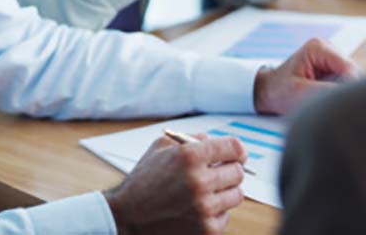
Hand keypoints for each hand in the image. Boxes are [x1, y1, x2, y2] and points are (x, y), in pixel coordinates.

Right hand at [104, 134, 246, 234]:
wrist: (128, 216)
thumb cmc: (144, 180)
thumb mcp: (161, 147)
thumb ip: (191, 139)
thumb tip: (216, 141)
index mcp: (189, 156)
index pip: (234, 147)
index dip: (237, 150)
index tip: (236, 154)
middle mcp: (199, 181)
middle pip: (238, 172)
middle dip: (229, 170)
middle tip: (218, 172)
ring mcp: (204, 208)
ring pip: (236, 195)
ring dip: (225, 191)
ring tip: (206, 191)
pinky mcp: (206, 229)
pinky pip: (226, 216)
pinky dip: (216, 212)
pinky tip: (198, 208)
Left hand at [253, 38, 360, 114]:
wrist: (269, 92)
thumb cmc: (279, 91)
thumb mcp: (300, 93)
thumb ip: (327, 92)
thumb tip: (349, 95)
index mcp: (318, 47)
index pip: (349, 68)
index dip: (351, 88)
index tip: (341, 104)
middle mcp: (329, 49)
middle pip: (354, 74)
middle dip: (347, 91)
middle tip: (331, 105)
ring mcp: (333, 59)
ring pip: (353, 80)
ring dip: (343, 94)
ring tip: (324, 102)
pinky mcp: (335, 70)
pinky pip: (348, 84)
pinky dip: (340, 94)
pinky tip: (327, 99)